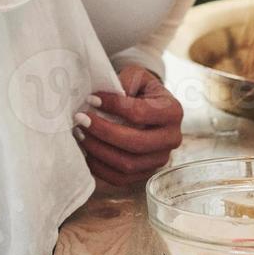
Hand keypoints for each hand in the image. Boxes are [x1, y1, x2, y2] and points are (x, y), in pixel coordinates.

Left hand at [77, 64, 183, 187]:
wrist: (147, 107)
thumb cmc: (140, 89)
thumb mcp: (136, 76)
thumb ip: (123, 81)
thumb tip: (100, 99)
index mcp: (173, 112)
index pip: (140, 113)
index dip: (113, 106)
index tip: (90, 99)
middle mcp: (172, 139)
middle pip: (135, 143)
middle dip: (103, 132)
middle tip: (81, 120)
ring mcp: (160, 160)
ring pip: (127, 164)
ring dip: (98, 150)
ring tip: (80, 134)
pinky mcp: (145, 174)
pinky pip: (120, 179)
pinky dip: (99, 167)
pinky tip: (86, 150)